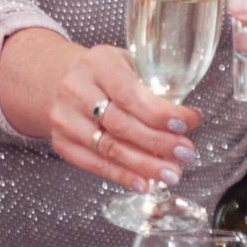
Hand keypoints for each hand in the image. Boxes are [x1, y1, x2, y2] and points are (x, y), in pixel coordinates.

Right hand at [48, 44, 198, 192]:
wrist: (59, 80)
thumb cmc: (103, 73)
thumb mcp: (125, 63)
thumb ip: (151, 85)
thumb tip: (188, 118)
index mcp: (98, 64)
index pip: (129, 92)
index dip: (159, 112)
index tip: (187, 123)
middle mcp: (76, 90)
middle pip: (121, 124)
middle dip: (158, 142)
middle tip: (185, 153)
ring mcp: (65, 119)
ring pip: (109, 148)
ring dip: (144, 165)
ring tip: (171, 173)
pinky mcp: (62, 143)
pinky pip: (95, 164)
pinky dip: (121, 176)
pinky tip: (143, 183)